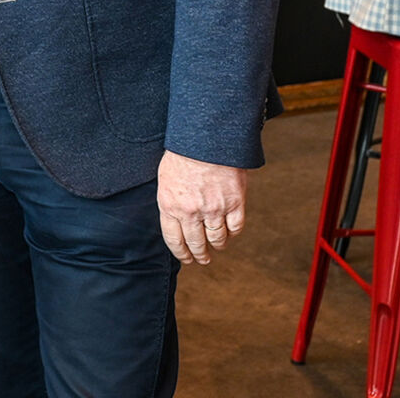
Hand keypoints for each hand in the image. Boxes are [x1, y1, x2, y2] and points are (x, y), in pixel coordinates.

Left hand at [156, 150, 246, 265]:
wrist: (206, 139)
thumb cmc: (183, 155)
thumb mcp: (165, 179)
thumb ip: (170, 202)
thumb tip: (175, 221)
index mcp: (170, 205)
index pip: (174, 240)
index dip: (181, 253)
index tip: (186, 259)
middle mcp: (191, 212)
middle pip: (196, 244)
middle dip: (199, 255)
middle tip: (202, 259)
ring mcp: (214, 209)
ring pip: (217, 239)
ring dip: (216, 246)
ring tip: (216, 248)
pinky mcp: (235, 203)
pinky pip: (235, 228)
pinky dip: (232, 233)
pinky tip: (229, 233)